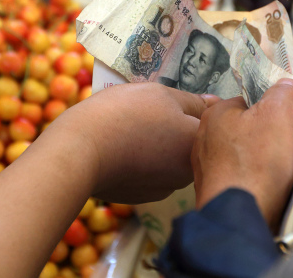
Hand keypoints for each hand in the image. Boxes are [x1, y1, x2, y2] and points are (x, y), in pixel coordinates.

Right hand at [47, 82, 214, 203]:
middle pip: (188, 143)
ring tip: (132, 126)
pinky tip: (121, 147)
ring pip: (167, 159)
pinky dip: (140, 161)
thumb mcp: (162, 95)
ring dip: (158, 145)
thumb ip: (193, 101)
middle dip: (175, 127)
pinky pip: (148, 173)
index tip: (175, 99)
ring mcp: (162, 188)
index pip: (210, 123)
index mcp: (197, 146)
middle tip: (150, 109)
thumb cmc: (124, 114)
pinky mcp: (139, 197)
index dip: (194, 107)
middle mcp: (186, 174)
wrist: (77, 153)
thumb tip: (215, 104)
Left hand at [191, 79, 292, 231]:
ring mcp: (208, 168)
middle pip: (253, 130)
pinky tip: (283, 185)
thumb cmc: (257, 159)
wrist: (241, 216)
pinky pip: (247, 176)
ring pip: (252, 154)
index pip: (251, 102)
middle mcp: (205, 138)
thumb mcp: (277, 116)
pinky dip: (265, 178)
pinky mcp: (217, 191)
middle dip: (284, 136)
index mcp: (215, 114)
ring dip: (279, 158)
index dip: (279, 109)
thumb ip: (282, 95)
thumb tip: (285, 83)